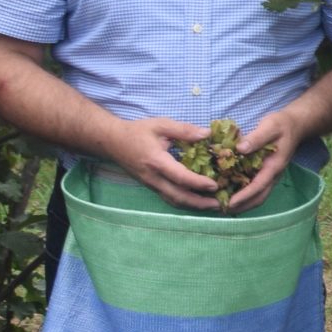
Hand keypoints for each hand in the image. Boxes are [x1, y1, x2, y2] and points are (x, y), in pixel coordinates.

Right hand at [106, 115, 223, 210]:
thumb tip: (206, 134)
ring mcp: (151, 184)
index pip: (180, 177)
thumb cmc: (137, 131)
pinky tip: (197, 202)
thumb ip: (184, 130)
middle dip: (199, 203)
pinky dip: (184, 202)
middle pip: (177, 196)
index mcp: (156, 161)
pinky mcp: (150, 186)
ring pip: (173, 200)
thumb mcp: (161, 125)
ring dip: (193, 206)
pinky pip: (168, 198)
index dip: (198, 183)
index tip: (215, 185)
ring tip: (212, 206)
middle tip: (219, 204)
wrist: (112, 141)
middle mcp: (153, 177)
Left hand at [224, 109, 301, 210]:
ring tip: (224, 207)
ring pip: (258, 196)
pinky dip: (244, 195)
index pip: (258, 186)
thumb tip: (239, 149)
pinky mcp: (266, 173)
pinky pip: (256, 189)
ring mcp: (270, 175)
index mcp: (274, 166)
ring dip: (243, 204)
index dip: (244, 196)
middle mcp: (273, 175)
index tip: (229, 203)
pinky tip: (231, 194)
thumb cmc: (281, 125)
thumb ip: (256, 138)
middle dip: (242, 206)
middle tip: (222, 210)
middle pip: (259, 198)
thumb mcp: (270, 127)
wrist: (295, 125)